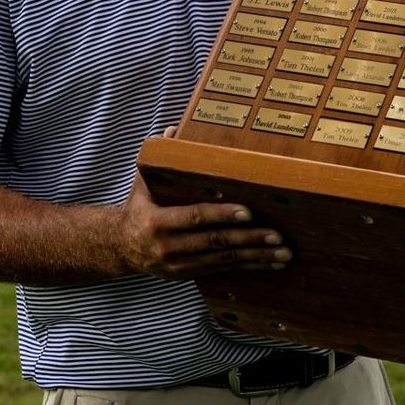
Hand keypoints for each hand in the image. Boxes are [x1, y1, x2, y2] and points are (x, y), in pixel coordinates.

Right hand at [116, 170, 291, 278]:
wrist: (120, 247)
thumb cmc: (138, 207)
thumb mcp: (143, 182)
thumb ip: (161, 159)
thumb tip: (176, 129)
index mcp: (157, 222)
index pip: (195, 217)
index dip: (222, 214)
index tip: (249, 211)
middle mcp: (168, 247)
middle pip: (215, 242)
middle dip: (250, 239)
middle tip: (278, 235)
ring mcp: (179, 265)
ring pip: (224, 260)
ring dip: (256, 257)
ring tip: (283, 252)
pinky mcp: (188, 275)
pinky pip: (223, 270)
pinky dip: (249, 267)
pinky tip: (270, 263)